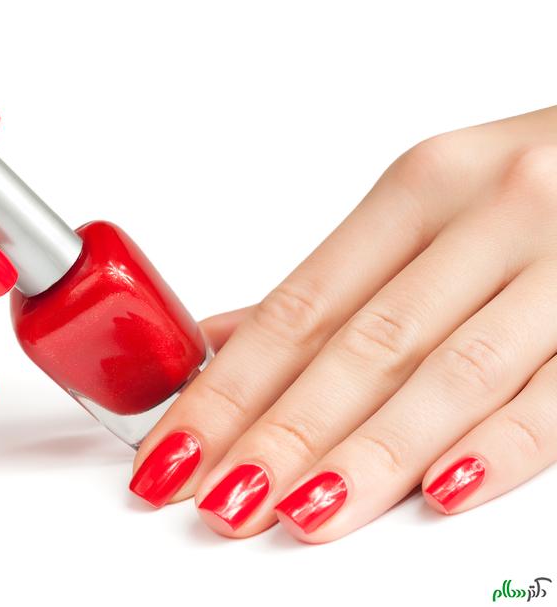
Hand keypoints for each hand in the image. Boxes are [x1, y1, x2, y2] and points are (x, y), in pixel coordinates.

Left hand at [130, 106, 556, 541]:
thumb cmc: (540, 181)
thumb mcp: (430, 207)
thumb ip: (334, 284)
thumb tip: (223, 339)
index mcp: (420, 188)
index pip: (299, 309)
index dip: (227, 388)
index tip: (174, 449)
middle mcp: (489, 213)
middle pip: (360, 348)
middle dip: (279, 434)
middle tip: (217, 498)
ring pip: (449, 374)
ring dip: (366, 454)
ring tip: (298, 512)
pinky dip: (500, 445)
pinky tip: (441, 491)